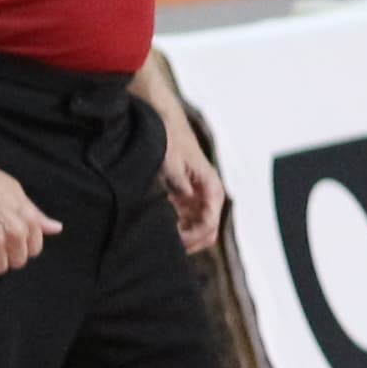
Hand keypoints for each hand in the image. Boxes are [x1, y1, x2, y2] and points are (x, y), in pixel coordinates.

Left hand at [158, 110, 223, 252]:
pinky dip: (173, 228)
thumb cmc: (170, 135)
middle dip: (190, 242)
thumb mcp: (171, 156)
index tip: (174, 242)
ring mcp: (196, 198)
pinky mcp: (184, 198)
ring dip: (181, 236)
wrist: (164, 120)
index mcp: (211, 187)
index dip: (194, 237)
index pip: (210, 223)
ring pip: (196, 229)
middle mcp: (207, 196)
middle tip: (165, 248)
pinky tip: (155, 226)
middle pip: (207, 232)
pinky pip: (184, 221)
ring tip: (157, 238)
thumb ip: (177, 177)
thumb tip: (184, 196)